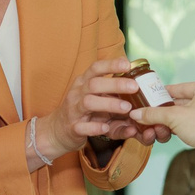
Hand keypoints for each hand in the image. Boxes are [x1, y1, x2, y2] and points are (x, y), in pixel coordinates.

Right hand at [36, 58, 150, 161]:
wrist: (57, 131)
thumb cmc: (82, 110)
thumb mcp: (95, 96)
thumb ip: (112, 90)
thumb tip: (137, 83)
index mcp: (84, 83)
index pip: (95, 68)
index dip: (111, 64)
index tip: (127, 64)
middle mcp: (77, 93)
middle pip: (94, 84)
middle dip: (115, 84)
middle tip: (134, 87)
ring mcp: (73, 110)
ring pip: (88, 103)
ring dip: (108, 104)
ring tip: (126, 108)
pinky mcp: (72, 128)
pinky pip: (82, 126)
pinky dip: (94, 127)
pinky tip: (106, 127)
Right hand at [136, 80, 194, 152]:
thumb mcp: (174, 117)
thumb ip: (154, 114)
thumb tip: (136, 114)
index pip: (180, 87)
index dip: (164, 93)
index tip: (152, 96)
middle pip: (183, 102)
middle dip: (167, 110)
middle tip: (152, 112)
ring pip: (188, 114)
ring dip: (173, 120)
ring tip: (158, 125)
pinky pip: (194, 124)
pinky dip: (182, 127)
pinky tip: (170, 132)